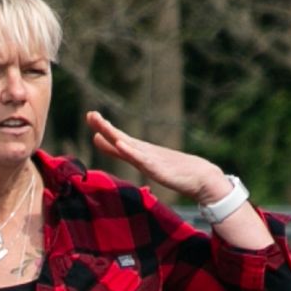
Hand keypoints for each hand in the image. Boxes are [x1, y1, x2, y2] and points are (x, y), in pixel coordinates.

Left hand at [84, 112, 228, 208]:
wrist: (200, 176)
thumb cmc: (173, 168)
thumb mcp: (141, 159)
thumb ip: (121, 151)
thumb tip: (98, 140)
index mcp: (138, 150)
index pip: (117, 137)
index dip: (103, 127)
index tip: (90, 116)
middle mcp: (143, 151)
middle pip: (121, 138)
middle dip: (105, 127)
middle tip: (90, 114)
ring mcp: (151, 159)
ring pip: (130, 146)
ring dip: (116, 136)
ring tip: (102, 126)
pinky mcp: (159, 169)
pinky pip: (143, 160)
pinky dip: (132, 152)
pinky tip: (121, 145)